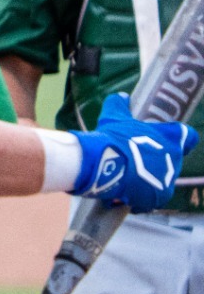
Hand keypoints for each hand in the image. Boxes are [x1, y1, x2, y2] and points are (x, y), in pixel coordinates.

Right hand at [71, 93, 197, 211]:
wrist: (106, 163)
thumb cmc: (112, 137)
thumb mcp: (114, 117)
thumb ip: (119, 105)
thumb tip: (122, 95)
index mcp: (170, 137)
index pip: (188, 136)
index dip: (180, 138)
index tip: (169, 140)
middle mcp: (175, 157)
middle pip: (169, 160)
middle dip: (153, 162)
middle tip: (133, 162)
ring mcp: (169, 177)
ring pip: (160, 179)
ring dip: (146, 180)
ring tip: (123, 179)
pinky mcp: (161, 195)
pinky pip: (151, 198)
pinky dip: (139, 197)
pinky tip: (123, 194)